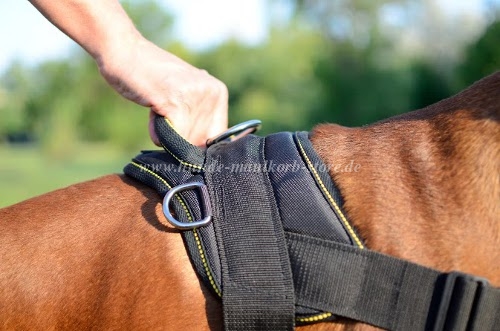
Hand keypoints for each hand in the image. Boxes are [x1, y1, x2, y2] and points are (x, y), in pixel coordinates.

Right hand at [97, 37, 227, 146]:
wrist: (125, 51)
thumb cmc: (151, 77)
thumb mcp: (186, 93)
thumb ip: (198, 117)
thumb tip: (201, 156)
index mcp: (218, 92)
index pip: (217, 138)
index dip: (197, 144)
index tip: (181, 132)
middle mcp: (212, 92)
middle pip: (200, 142)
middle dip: (180, 139)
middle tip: (165, 113)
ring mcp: (195, 96)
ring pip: (185, 143)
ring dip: (166, 135)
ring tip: (158, 109)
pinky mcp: (176, 102)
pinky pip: (171, 138)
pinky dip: (158, 133)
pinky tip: (153, 112)